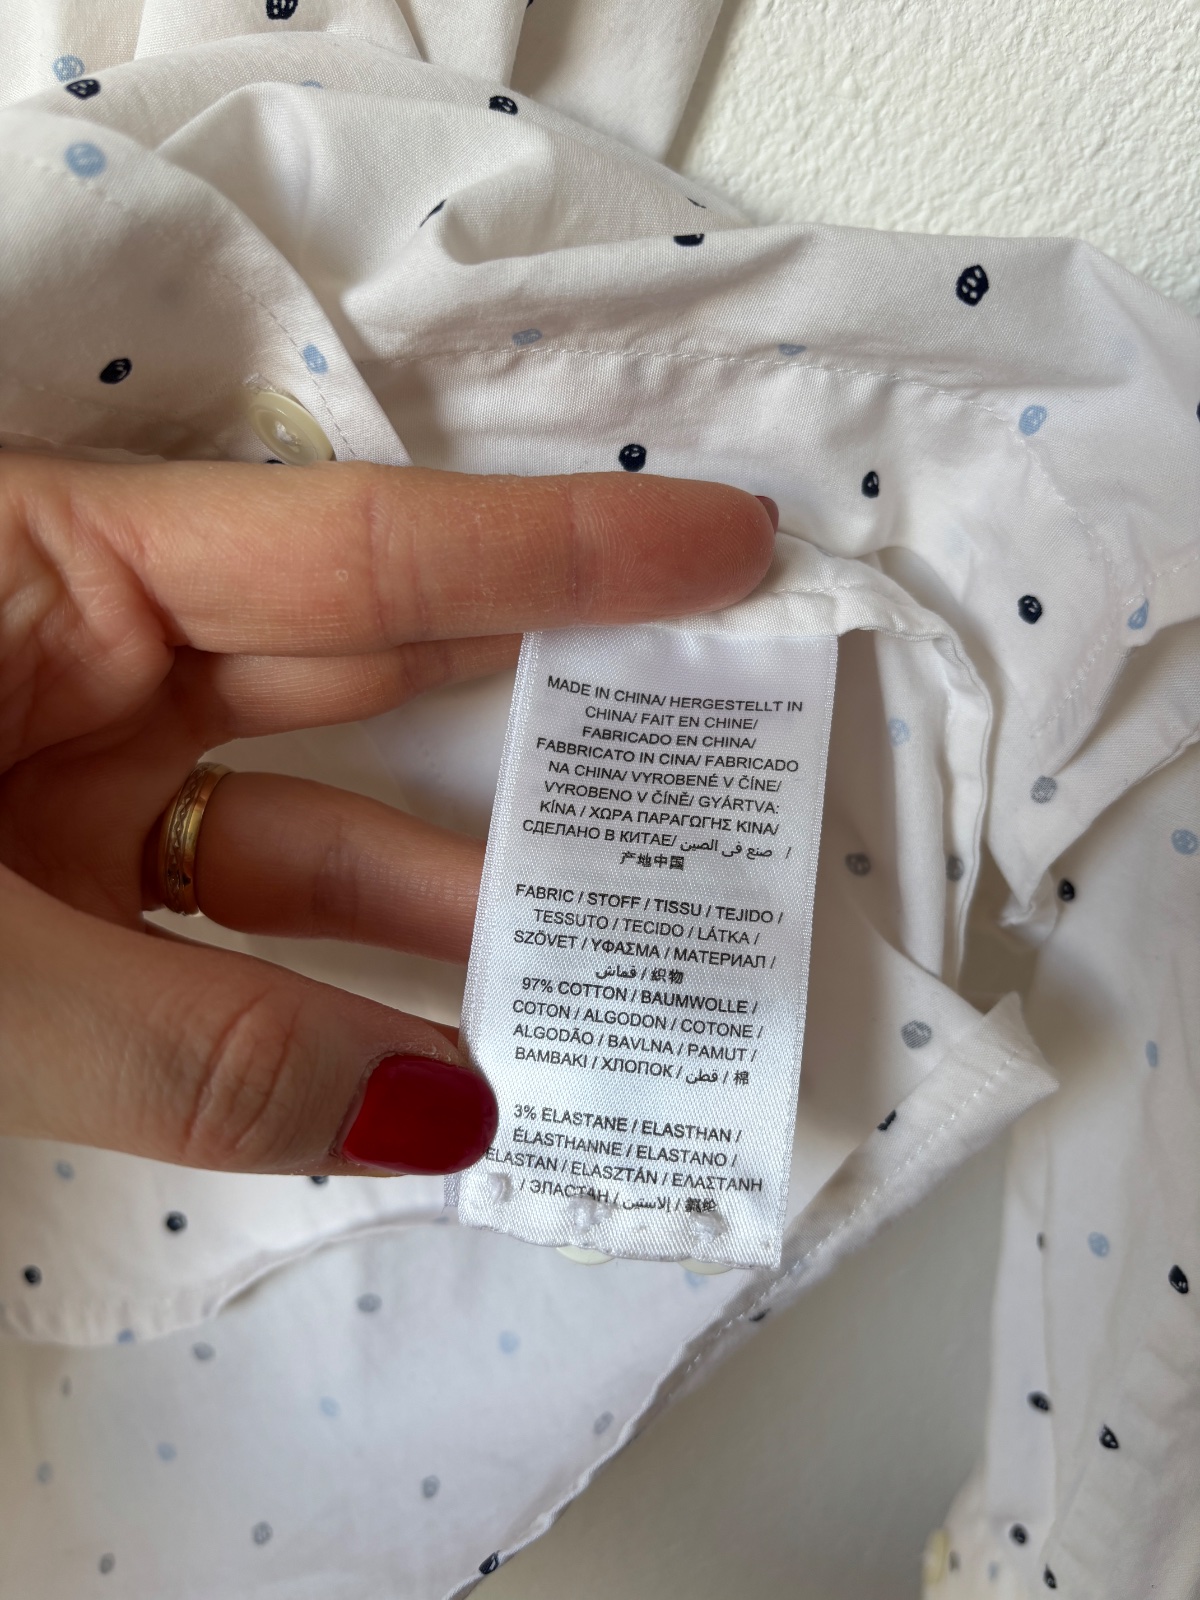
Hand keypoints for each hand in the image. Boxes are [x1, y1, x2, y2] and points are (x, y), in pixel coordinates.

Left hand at [0, 455, 774, 1176]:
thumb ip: (188, 1046)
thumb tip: (452, 1112)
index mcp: (50, 573)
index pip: (353, 550)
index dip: (556, 551)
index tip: (730, 543)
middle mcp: (77, 658)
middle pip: (360, 664)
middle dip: (543, 708)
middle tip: (715, 743)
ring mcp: (63, 780)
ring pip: (306, 820)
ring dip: (448, 899)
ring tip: (600, 963)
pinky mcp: (54, 896)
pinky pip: (228, 931)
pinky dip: (331, 997)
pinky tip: (443, 1054)